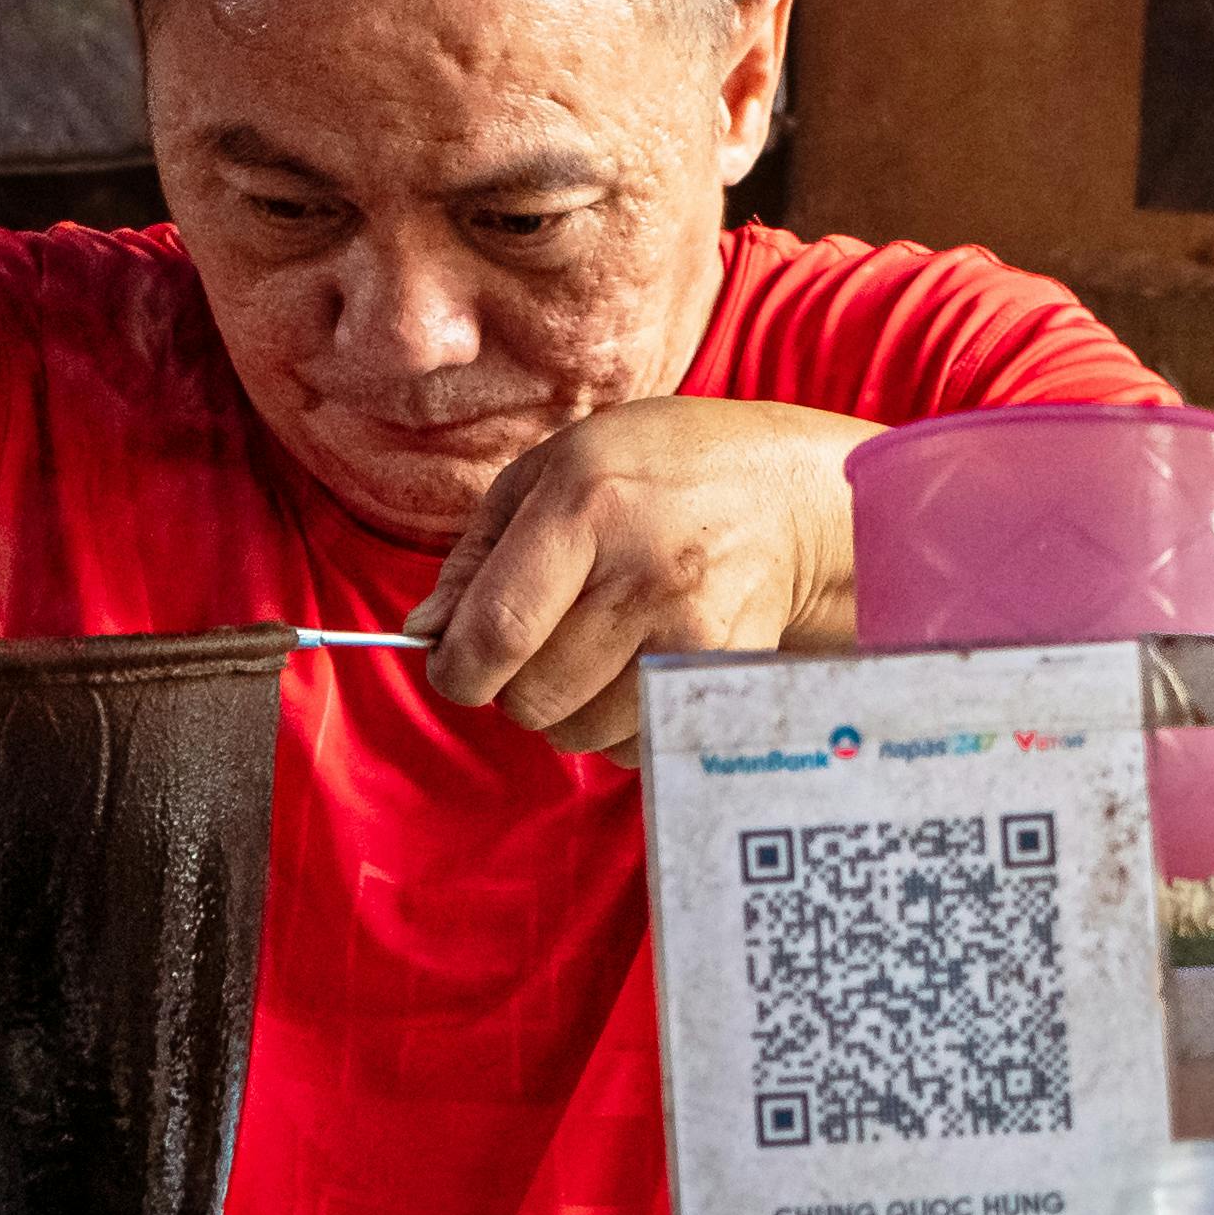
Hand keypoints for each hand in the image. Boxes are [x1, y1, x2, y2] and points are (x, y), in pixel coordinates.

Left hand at [410, 395, 871, 759]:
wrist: (785, 495)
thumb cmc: (653, 473)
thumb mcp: (550, 471)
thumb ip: (478, 553)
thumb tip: (427, 632)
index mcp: (585, 505)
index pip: (499, 630)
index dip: (458, 670)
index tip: (454, 669)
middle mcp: (642, 571)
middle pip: (535, 696)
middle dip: (513, 687)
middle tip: (537, 646)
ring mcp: (693, 628)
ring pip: (583, 730)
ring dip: (569, 708)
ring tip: (595, 648)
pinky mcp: (726, 673)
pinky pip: (638, 743)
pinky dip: (620, 725)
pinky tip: (636, 668)